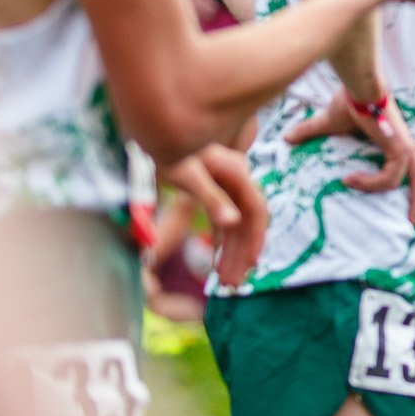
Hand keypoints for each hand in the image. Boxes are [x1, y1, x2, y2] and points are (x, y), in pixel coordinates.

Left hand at [155, 144, 267, 287]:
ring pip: (238, 224)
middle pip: (247, 222)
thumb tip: (232, 222)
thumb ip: (211, 198)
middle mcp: (240, 180)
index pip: (256, 211)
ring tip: (226, 281)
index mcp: (238, 173)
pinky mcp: (219, 189)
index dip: (256, 239)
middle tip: (231, 285)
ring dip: (233, 252)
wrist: (158, 130)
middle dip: (240, 255)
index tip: (251, 265)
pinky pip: (227, 220)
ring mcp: (230, 185)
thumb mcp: (187, 174)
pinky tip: (216, 261)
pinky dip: (223, 241)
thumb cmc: (170, 148)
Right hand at [285, 91, 414, 223]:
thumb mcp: (328, 122)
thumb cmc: (348, 99)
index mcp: (396, 140)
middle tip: (413, 221)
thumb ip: (310, 131)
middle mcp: (405, 144)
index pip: (411, 165)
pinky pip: (389, 178)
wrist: (357, 86)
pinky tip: (350, 179)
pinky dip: (371, 183)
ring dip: (413, 201)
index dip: (408, 182)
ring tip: (405, 219)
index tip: (397, 201)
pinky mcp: (399, 148)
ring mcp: (405, 146)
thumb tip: (286, 138)